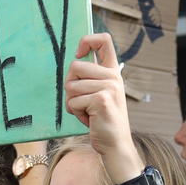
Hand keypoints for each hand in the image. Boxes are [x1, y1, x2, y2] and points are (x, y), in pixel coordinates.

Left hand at [64, 34, 133, 161]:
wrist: (115, 144)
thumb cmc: (101, 119)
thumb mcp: (99, 93)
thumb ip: (89, 78)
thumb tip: (73, 62)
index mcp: (112, 71)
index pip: (103, 40)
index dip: (87, 41)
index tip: (79, 54)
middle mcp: (113, 76)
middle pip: (75, 66)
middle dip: (70, 86)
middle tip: (82, 100)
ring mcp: (109, 87)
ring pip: (70, 86)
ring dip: (73, 103)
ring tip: (88, 111)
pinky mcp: (101, 100)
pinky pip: (73, 102)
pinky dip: (76, 113)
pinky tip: (89, 119)